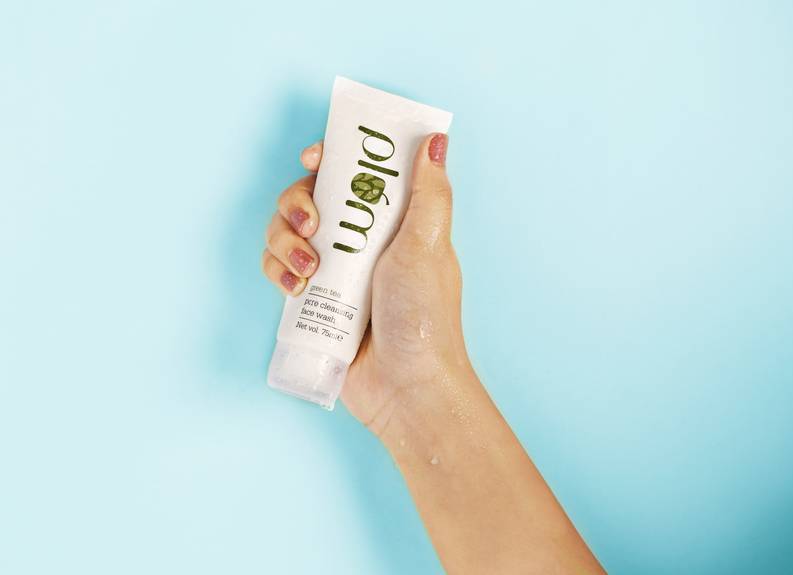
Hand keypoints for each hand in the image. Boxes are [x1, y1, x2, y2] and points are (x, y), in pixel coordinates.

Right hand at [262, 134, 472, 435]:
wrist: (405, 386)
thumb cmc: (424, 316)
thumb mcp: (429, 244)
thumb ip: (430, 191)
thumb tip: (435, 138)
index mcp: (391, 221)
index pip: (353, 173)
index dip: (329, 158)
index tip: (314, 157)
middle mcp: (359, 241)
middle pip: (309, 197)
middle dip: (297, 203)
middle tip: (310, 224)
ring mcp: (333, 272)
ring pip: (286, 232)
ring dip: (283, 240)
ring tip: (307, 268)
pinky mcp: (313, 301)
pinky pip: (278, 270)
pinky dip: (277, 271)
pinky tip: (294, 287)